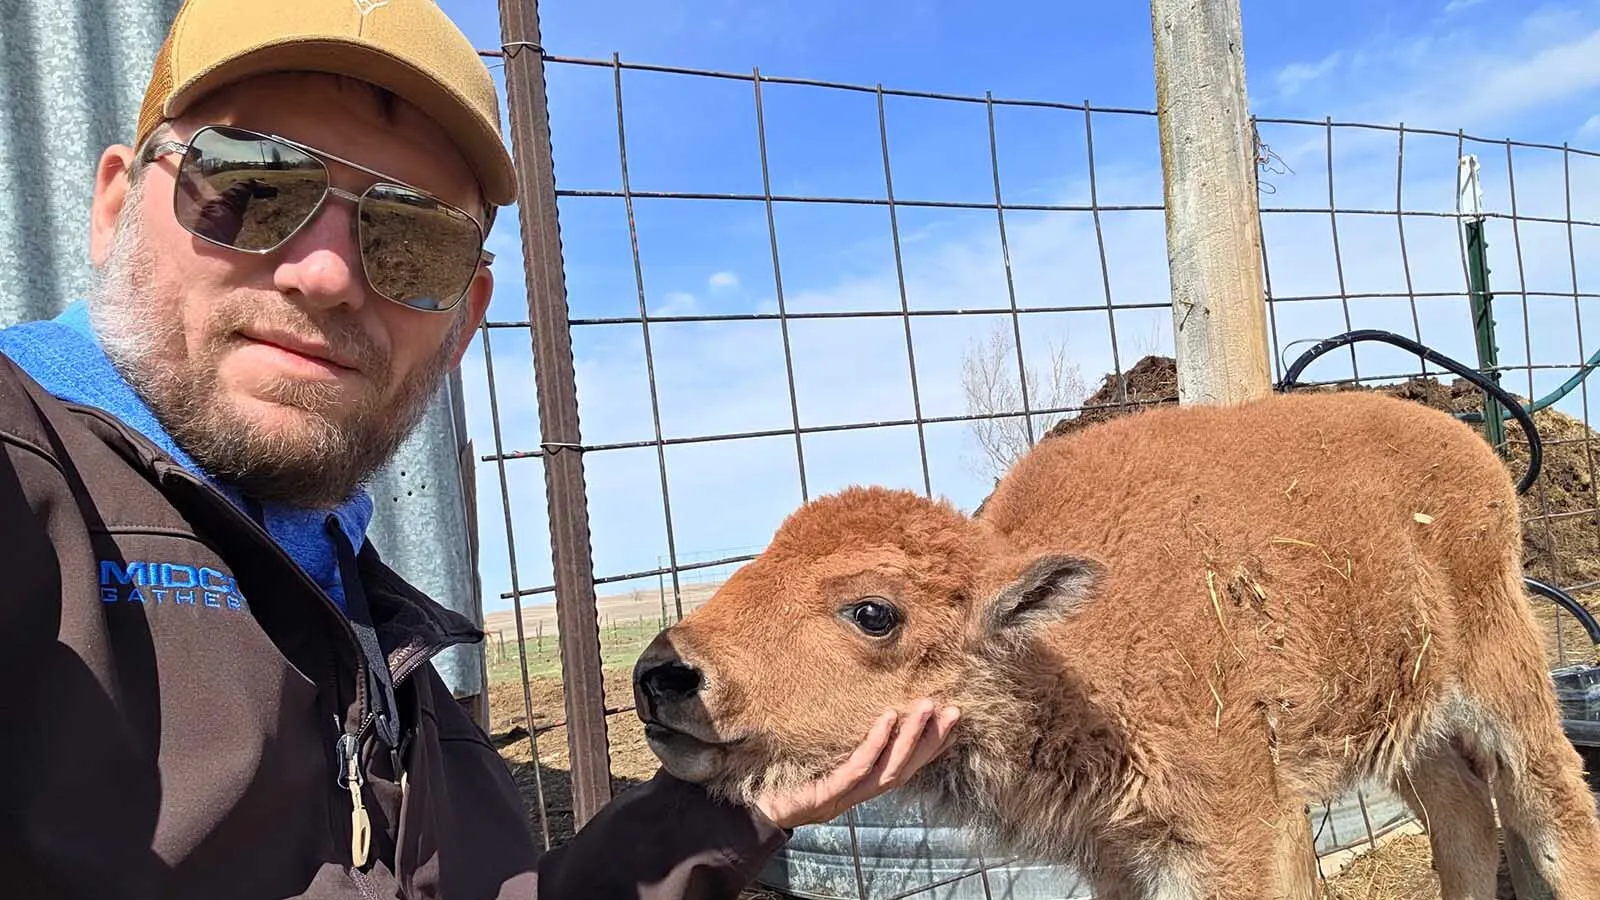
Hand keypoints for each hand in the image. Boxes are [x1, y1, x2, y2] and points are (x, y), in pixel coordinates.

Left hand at [751, 699, 960, 829]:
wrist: (752, 812)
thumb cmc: (784, 782)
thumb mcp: (819, 759)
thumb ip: (840, 743)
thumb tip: (860, 709)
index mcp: (861, 785)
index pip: (906, 765)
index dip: (932, 747)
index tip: (953, 723)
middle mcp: (859, 793)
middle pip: (906, 768)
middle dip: (931, 740)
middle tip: (952, 710)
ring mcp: (845, 796)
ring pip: (889, 769)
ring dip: (911, 739)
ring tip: (925, 709)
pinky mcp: (827, 794)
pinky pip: (857, 768)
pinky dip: (875, 744)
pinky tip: (886, 719)